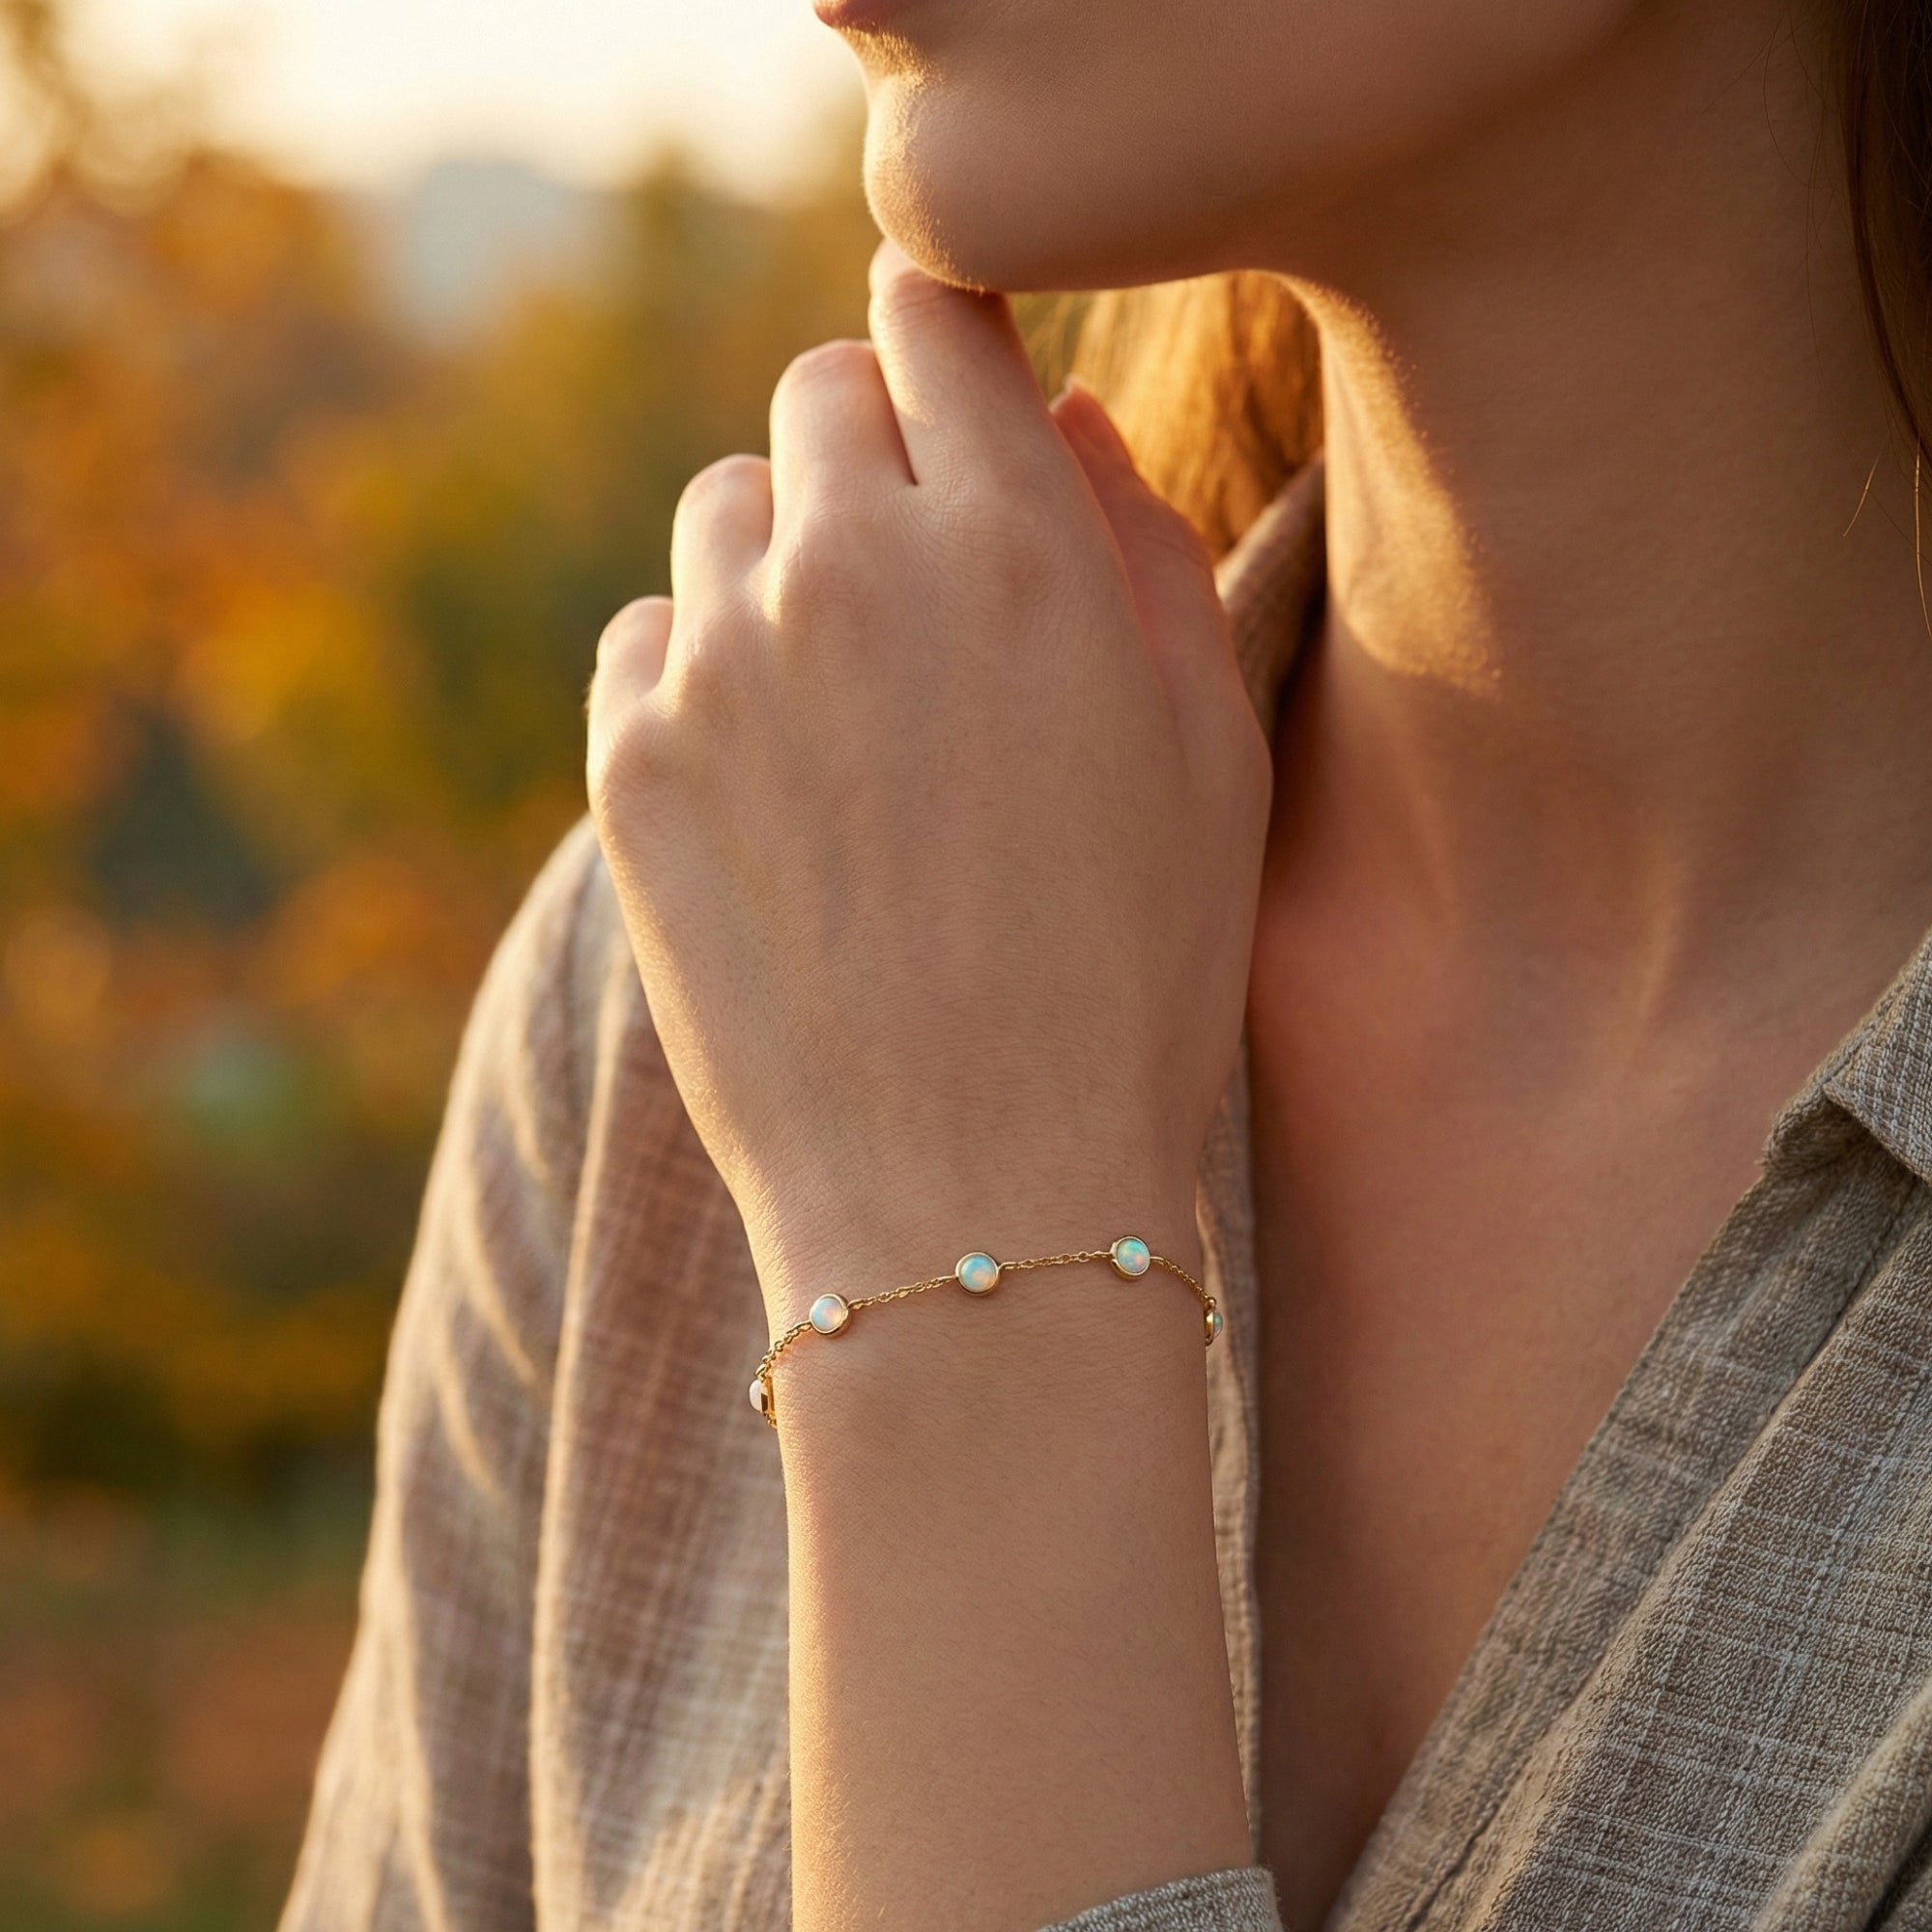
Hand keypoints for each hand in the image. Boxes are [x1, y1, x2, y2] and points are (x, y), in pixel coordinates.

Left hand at [586, 240, 1271, 1327]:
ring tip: (855, 705)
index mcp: (1018, 546)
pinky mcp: (631, 763)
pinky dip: (703, 669)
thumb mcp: (1210, 759)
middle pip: (818, 396)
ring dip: (786, 562)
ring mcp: (722, 664)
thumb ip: (1144, 548)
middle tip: (923, 573)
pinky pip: (648, 637)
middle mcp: (853, 568)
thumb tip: (1055, 416)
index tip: (953, 387)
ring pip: (724, 514)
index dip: (946, 340)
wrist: (972, 1200)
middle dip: (872, 448)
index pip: (934, 319)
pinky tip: (775, 783)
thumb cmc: (1132, 984)